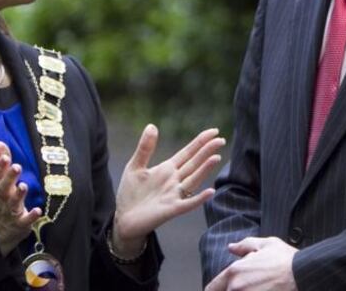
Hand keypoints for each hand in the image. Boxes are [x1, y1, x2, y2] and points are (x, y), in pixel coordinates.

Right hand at [0, 141, 41, 254]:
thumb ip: (0, 162)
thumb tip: (0, 142)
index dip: (0, 166)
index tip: (6, 157)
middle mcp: (2, 199)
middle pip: (4, 188)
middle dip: (9, 177)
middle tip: (16, 166)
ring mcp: (10, 212)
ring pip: (13, 203)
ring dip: (18, 195)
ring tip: (24, 186)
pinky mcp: (19, 224)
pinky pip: (25, 221)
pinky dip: (30, 216)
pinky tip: (38, 210)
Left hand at [112, 125, 224, 255]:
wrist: (124, 219)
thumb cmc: (130, 194)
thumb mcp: (135, 166)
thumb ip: (145, 148)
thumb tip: (152, 125)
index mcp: (167, 169)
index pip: (188, 153)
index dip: (200, 142)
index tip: (214, 131)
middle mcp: (174, 181)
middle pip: (194, 163)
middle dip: (207, 152)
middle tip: (221, 140)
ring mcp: (174, 195)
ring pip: (193, 180)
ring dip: (205, 170)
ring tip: (216, 157)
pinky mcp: (171, 210)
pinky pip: (188, 204)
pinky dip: (199, 198)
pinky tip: (210, 192)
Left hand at [205, 237, 297, 290]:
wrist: (303, 274)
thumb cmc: (286, 260)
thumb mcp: (266, 245)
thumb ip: (244, 246)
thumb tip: (231, 247)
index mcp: (234, 272)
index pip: (211, 289)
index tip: (222, 290)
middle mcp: (235, 288)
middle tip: (249, 288)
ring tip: (258, 289)